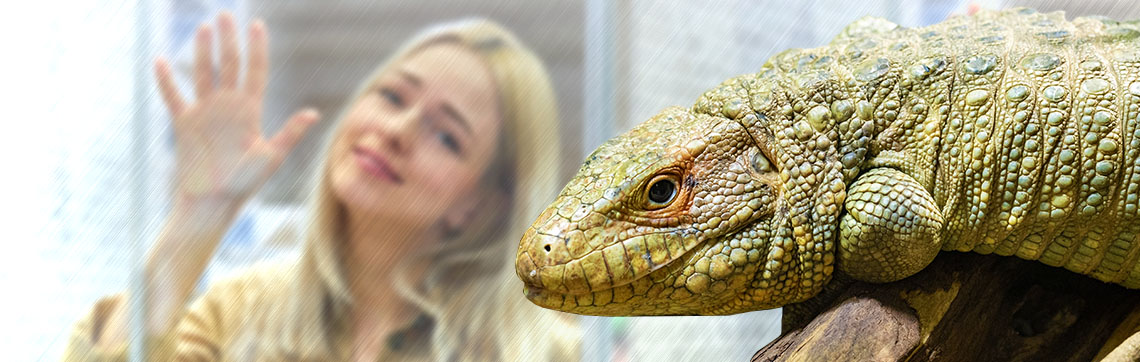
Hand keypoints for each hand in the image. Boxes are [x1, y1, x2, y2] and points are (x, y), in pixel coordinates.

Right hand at [154, 12, 318, 204]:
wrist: (212, 203)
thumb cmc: (244, 185)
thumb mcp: (270, 157)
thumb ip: (290, 133)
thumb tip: (314, 113)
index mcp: (250, 111)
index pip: (255, 71)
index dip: (257, 48)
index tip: (257, 24)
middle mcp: (229, 107)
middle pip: (229, 66)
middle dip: (228, 40)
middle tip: (225, 14)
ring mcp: (206, 113)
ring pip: (204, 74)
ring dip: (203, 51)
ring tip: (203, 27)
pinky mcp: (185, 123)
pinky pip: (174, 96)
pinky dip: (166, 80)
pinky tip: (161, 60)